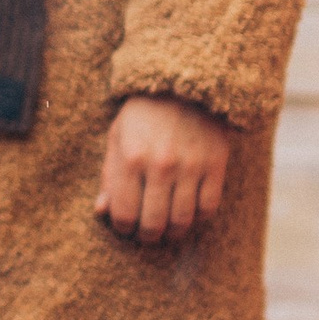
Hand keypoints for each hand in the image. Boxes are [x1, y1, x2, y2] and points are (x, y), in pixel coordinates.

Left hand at [96, 96, 232, 245]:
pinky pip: (208, 207)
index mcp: (130, 158)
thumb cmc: (143, 115)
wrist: (184, 83)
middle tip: (147, 235)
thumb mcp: (117, 138)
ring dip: (173, 233)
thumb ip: (109, 177)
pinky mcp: (216, 164)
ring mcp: (191, 166)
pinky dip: (198, 218)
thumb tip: (102, 213)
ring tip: (167, 230)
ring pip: (182, 221)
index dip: (123, 228)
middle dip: (147, 236)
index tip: (126, 227)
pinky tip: (188, 213)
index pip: (124, 214)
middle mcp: (160, 165)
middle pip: (153, 223)